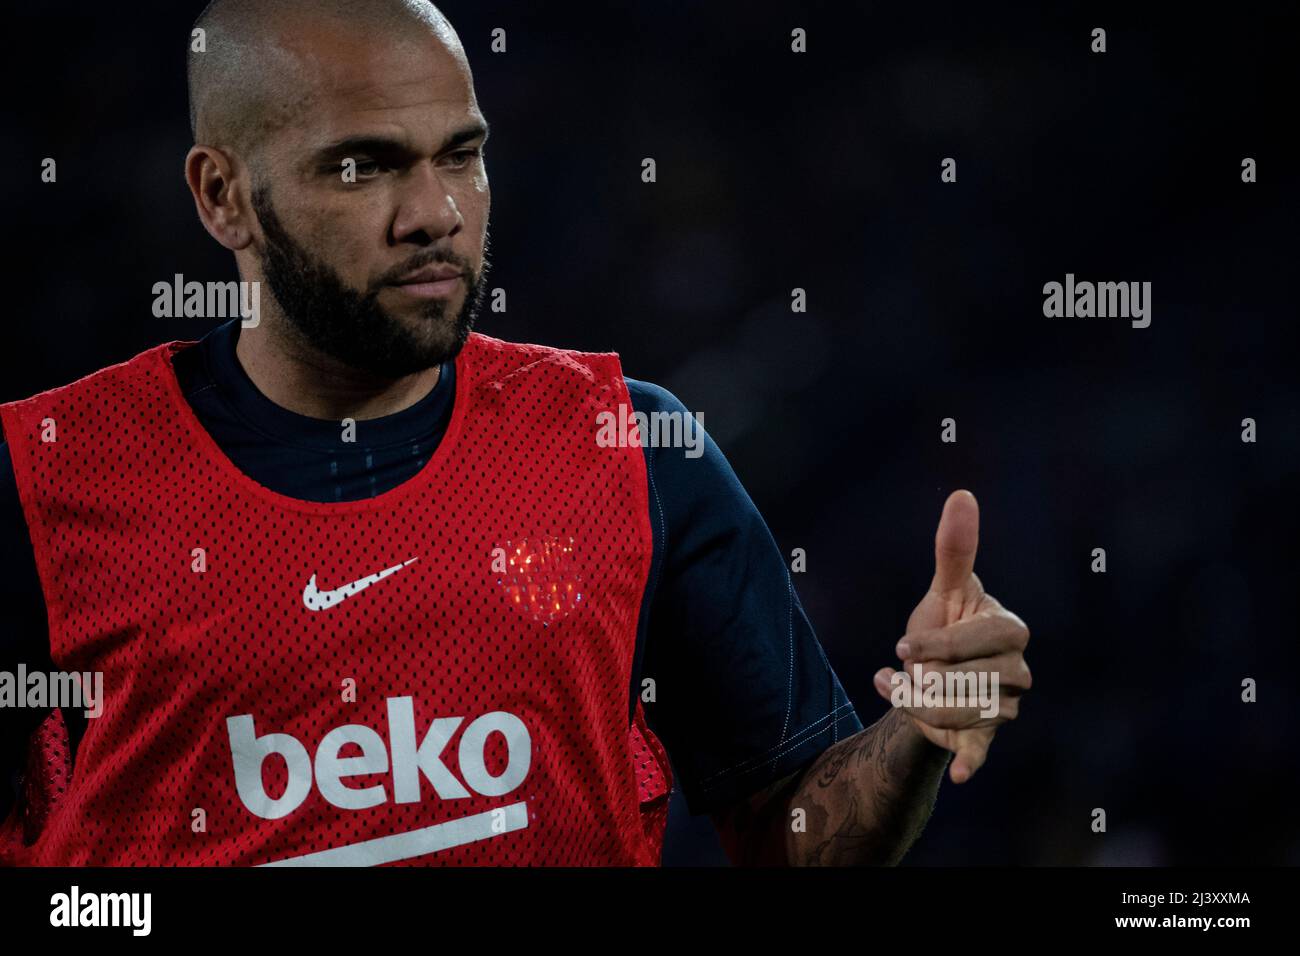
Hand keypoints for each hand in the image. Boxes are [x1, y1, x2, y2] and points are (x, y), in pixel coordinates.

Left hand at [873, 490, 1031, 783]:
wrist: (922, 675)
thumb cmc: (939, 624)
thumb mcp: (943, 588)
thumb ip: (955, 548)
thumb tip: (963, 493)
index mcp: (1011, 629)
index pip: (973, 641)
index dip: (934, 646)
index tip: (900, 648)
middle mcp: (1017, 670)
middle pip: (967, 680)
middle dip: (926, 678)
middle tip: (907, 672)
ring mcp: (1004, 706)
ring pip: (958, 712)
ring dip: (917, 704)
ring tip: (904, 691)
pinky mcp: (985, 738)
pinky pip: (982, 751)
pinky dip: (970, 761)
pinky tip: (960, 775)